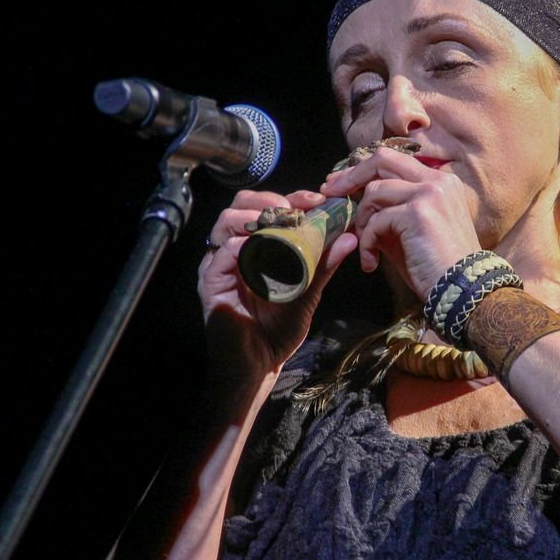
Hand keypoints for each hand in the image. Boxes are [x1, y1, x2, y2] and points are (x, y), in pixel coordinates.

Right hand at [198, 189, 356, 375]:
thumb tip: (349, 236)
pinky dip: (239, 247)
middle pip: (240, 205)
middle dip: (268, 200)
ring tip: (277, 227)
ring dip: (252, 218)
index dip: (290, 197)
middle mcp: (235, 249)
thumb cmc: (279, 327)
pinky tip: (257, 250)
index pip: (266, 206)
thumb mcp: (308, 290)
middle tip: (294, 211)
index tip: (315, 200)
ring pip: (226, 222)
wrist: (261, 362)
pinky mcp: (211, 283)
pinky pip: (220, 255)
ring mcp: (221, 265)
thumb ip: (325, 263)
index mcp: (257, 246)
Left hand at [321, 147, 480, 299]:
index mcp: (441, 183)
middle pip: (383, 159)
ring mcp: (429, 193)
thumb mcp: (411, 235)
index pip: (395, 161)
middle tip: (330, 193)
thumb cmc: (438, 269)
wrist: (464, 291)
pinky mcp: (418, 212)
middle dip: (351, 176)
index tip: (342, 185)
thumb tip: (358, 210)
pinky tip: (372, 263)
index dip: (365, 170)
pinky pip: (376, 220)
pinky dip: (367, 241)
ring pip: (375, 191)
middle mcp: (437, 181)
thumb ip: (390, 215)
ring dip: (362, 221)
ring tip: (366, 248)